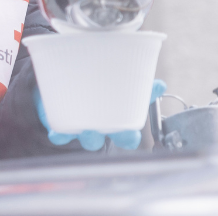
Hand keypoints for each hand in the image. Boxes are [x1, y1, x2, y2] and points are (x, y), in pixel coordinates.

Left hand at [36, 79, 166, 150]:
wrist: (65, 77)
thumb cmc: (98, 83)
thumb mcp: (120, 80)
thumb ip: (140, 83)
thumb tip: (160, 85)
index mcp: (117, 120)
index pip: (128, 136)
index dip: (130, 137)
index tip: (132, 135)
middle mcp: (100, 127)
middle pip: (112, 139)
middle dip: (116, 139)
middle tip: (119, 135)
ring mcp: (80, 126)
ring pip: (87, 138)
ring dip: (89, 137)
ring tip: (87, 129)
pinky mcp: (59, 121)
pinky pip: (59, 133)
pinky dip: (59, 134)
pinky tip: (57, 133)